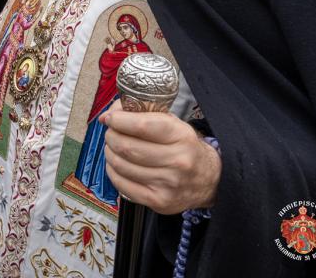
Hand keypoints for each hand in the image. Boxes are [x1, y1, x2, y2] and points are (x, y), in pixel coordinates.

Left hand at [101, 100, 220, 213]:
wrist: (209, 180)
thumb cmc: (184, 147)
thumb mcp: (172, 123)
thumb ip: (142, 114)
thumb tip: (107, 116)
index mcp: (181, 136)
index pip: (141, 126)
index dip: (118, 120)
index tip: (110, 118)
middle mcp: (177, 161)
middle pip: (127, 146)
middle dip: (111, 136)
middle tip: (111, 133)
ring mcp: (168, 184)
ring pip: (121, 165)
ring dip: (110, 153)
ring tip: (114, 148)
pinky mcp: (158, 201)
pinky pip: (121, 184)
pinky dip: (112, 171)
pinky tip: (118, 165)